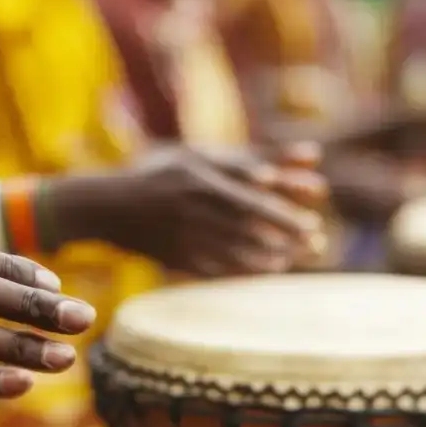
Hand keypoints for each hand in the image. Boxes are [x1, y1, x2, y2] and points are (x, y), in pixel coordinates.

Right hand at [70, 146, 325, 275]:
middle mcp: (193, 208)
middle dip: (286, 238)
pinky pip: (217, 268)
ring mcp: (183, 235)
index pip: (254, 200)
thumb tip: (302, 161)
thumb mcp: (201, 157)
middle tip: (317, 245)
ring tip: (293, 258)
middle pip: (251, 228)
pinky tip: (268, 268)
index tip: (314, 222)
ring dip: (270, 257)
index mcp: (201, 179)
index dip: (286, 214)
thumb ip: (249, 159)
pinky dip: (245, 270)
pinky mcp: (175, 258)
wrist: (108, 206)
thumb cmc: (163, 173)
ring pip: (235, 252)